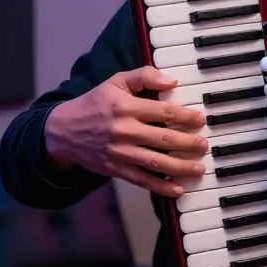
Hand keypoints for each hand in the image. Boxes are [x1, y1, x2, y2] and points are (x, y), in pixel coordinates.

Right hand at [43, 67, 208, 197]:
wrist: (62, 130)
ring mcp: (119, 152)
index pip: (164, 112)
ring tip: (199, 169)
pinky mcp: (115, 169)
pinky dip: (161, 186)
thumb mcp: (116, 82)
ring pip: (155, 162)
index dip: (186, 116)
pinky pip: (141, 180)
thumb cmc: (95, 103)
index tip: (200, 119)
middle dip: (188, 144)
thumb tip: (172, 81)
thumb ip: (144, 76)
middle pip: (164, 139)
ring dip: (180, 167)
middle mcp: (124, 131)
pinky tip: (178, 189)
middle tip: (204, 145)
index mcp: (126, 107)